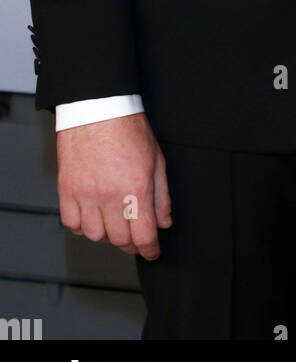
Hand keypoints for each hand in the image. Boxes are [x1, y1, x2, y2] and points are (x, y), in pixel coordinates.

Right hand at [57, 112, 171, 260]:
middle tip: (135, 237)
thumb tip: (163, 223)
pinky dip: (83, 226)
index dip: (150, 250)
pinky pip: (72, 223)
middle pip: (120, 240)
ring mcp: (85, 194)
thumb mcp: (156, 159)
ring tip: (114, 224)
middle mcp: (109, 196)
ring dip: (107, 236)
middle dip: (131, 243)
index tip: (152, 252)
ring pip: (95, 236)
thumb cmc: (128, 128)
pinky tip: (92, 216)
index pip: (143, 236)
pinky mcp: (66, 190)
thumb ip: (161, 195)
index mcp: (136, 188)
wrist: (97, 108)